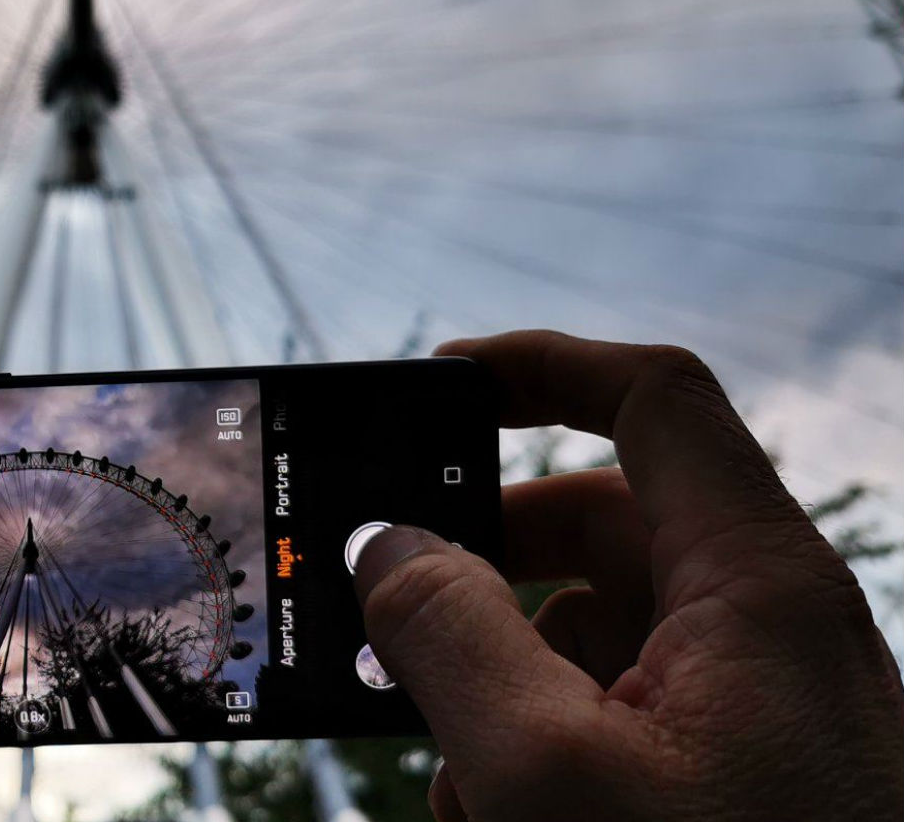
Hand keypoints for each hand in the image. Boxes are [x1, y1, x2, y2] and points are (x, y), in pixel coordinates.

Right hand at [354, 330, 903, 820]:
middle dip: (483, 570)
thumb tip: (380, 543)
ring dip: (499, 684)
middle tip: (388, 612)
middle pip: (594, 526)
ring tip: (462, 780)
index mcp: (753, 583)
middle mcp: (762, 626)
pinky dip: (540, 748)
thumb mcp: (552, 771)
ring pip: (592, 633)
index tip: (432, 381)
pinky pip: (615, 714)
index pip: (650, 402)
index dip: (541, 365)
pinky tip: (503, 819)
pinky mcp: (733, 774)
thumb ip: (448, 635)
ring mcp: (751, 706)